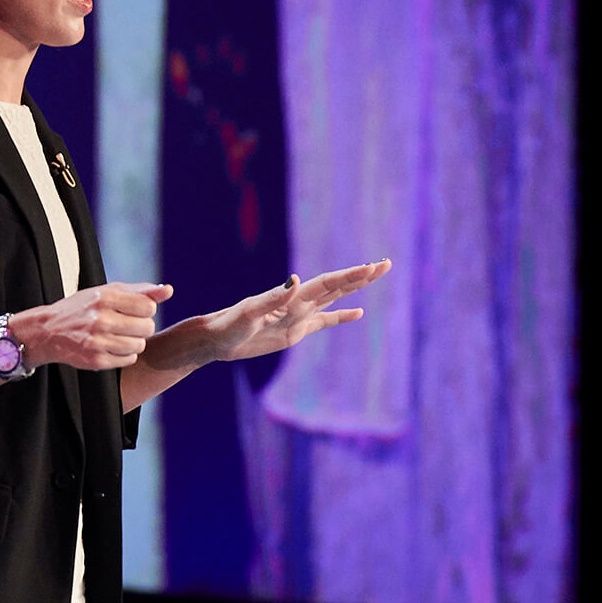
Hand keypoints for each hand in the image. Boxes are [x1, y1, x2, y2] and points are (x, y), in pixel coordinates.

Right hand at [9, 282, 174, 370]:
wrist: (48, 331)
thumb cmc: (83, 308)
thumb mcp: (107, 292)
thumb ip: (139, 291)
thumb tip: (169, 290)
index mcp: (104, 298)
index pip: (148, 307)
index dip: (145, 310)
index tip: (133, 311)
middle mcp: (101, 319)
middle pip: (147, 327)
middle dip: (141, 327)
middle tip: (125, 325)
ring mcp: (97, 342)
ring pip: (140, 345)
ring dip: (134, 342)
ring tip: (118, 336)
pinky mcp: (96, 361)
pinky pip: (129, 359)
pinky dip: (124, 355)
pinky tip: (111, 347)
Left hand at [200, 259, 391, 362]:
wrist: (215, 339)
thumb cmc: (228, 326)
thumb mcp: (249, 313)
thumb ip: (272, 298)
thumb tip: (296, 279)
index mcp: (290, 298)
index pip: (327, 283)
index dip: (351, 275)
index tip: (372, 266)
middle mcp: (298, 303)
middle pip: (336, 286)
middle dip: (361, 276)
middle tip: (386, 264)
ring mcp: (298, 316)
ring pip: (333, 299)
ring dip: (354, 288)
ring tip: (375, 275)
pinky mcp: (294, 331)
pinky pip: (324, 321)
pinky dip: (341, 316)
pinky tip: (357, 313)